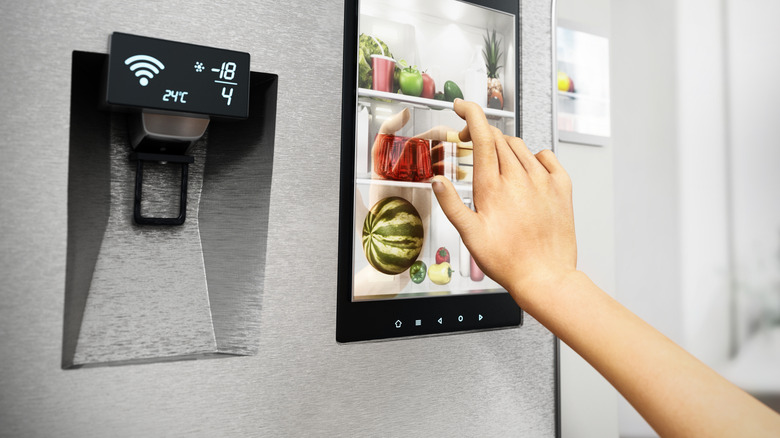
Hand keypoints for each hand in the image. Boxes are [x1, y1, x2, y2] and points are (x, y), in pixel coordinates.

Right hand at [431, 99, 576, 303]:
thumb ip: (451, 204)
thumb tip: (436, 180)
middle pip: (499, 139)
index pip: (483, 135)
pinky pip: (546, 156)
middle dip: (482, 135)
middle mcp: (519, 178)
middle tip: (471, 147)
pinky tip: (526, 172)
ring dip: (504, 147)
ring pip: (520, 146)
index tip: (462, 105)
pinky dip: (533, 156)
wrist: (545, 276)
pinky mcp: (561, 187)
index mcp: (493, 187)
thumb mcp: (470, 236)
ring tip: (497, 167)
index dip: (471, 113)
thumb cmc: (506, 260)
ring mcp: (543, 180)